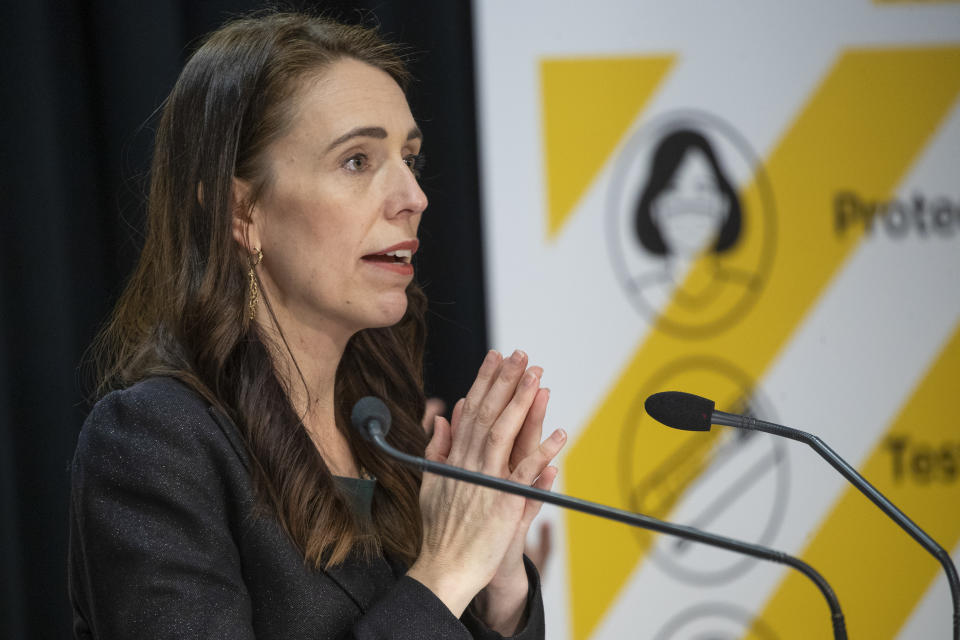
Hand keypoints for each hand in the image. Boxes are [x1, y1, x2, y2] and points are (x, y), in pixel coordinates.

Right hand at [406, 350, 565, 625]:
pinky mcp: (503, 502)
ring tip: (536, 377)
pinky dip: (543, 452)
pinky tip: (559, 434)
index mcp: (454, 458)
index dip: (484, 382)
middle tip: (520, 355)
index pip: (471, 411)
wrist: (445, 569)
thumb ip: (438, 448)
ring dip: (521, 402)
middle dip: (504, 381)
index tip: (496, 358)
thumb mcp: (431, 483)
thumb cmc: (440, 532)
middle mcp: (468, 464)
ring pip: (504, 432)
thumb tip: (442, 418)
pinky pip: (526, 472)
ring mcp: (486, 481)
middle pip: (488, 414)